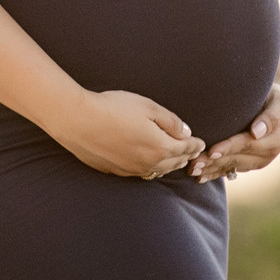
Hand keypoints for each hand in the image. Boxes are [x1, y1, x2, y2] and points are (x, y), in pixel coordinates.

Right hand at [48, 89, 203, 178]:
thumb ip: (170, 121)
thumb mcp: (148, 107)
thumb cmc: (113, 109)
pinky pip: (139, 172)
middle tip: (192, 152)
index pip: (185, 149)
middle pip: (173, 162)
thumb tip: (186, 132)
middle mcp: (148, 163)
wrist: (78, 121)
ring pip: (157, 170)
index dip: (195, 145)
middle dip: (184, 157)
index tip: (201, 143)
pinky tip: (147, 162)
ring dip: (168, 164)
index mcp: (160, 147)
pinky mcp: (115, 171)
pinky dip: (149, 167)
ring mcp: (130, 170)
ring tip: (174, 159)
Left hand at [190, 80, 279, 181]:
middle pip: (237, 158)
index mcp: (275, 141)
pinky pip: (231, 169)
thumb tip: (257, 132)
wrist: (278, 103)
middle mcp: (267, 155)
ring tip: (193, 170)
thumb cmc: (277, 98)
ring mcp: (258, 161)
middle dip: (215, 161)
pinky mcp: (249, 163)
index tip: (212, 151)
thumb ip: (271, 117)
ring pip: (231, 165)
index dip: (229, 148)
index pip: (248, 145)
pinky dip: (215, 173)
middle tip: (194, 163)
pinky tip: (201, 177)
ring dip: (212, 169)